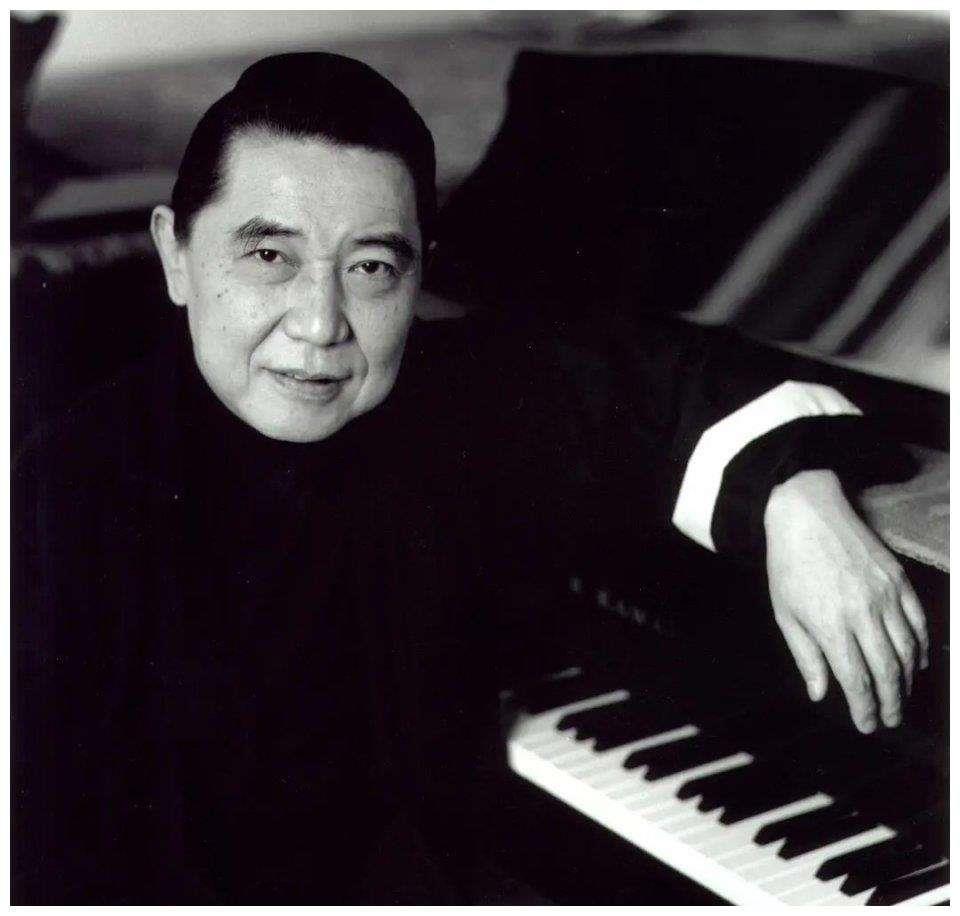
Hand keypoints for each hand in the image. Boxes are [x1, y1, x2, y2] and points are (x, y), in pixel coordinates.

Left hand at [764, 469, 928, 733]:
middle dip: (891, 702)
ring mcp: (885, 596)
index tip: (867, 725)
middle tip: (890, 719)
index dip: (865, 708)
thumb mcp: (786, 613)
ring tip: (899, 696)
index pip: (857, 680)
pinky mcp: (898, 580)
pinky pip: (919, 622)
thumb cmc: (788, 565)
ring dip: (907, 679)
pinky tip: (916, 662)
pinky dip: (921, 647)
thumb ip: (806, 655)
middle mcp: (863, 614)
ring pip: (908, 650)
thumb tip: (821, 693)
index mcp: (831, 625)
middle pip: (888, 671)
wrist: (808, 515)